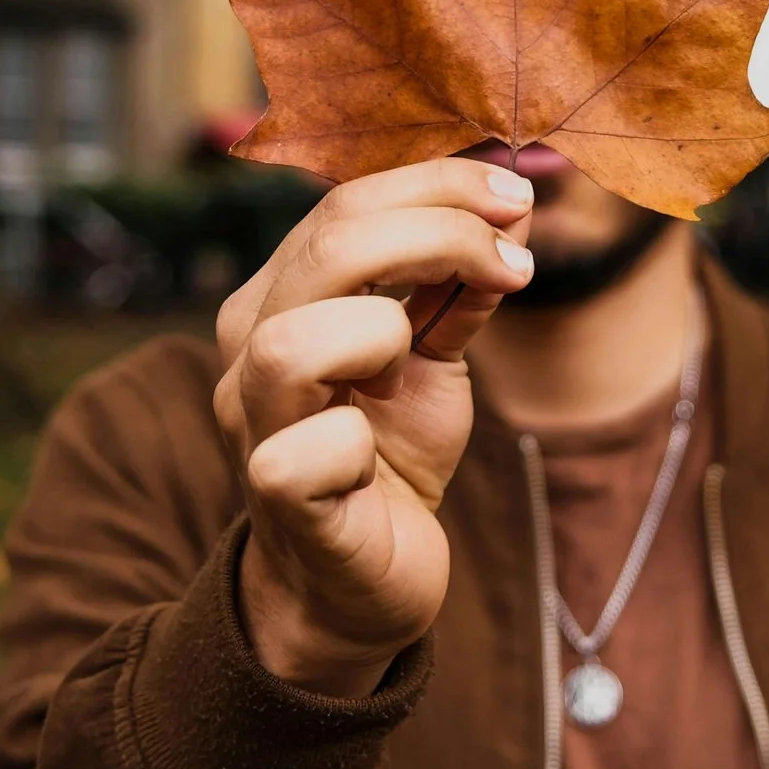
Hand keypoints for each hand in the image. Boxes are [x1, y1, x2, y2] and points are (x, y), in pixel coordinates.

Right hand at [215, 157, 534, 696]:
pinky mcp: (278, 498)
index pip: (343, 206)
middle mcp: (250, 348)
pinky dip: (361, 442)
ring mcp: (255, 424)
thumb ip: (457, 284)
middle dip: (441, 235)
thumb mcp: (433, 357)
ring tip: (411, 368)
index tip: (517, 198)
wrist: (362, 581)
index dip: (438, 187)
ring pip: (292, 343)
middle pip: (329, 248)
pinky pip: (309, 452)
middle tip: (514, 262)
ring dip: (382, 339)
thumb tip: (510, 207)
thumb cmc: (390, 458)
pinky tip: (378, 455)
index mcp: (283, 297)